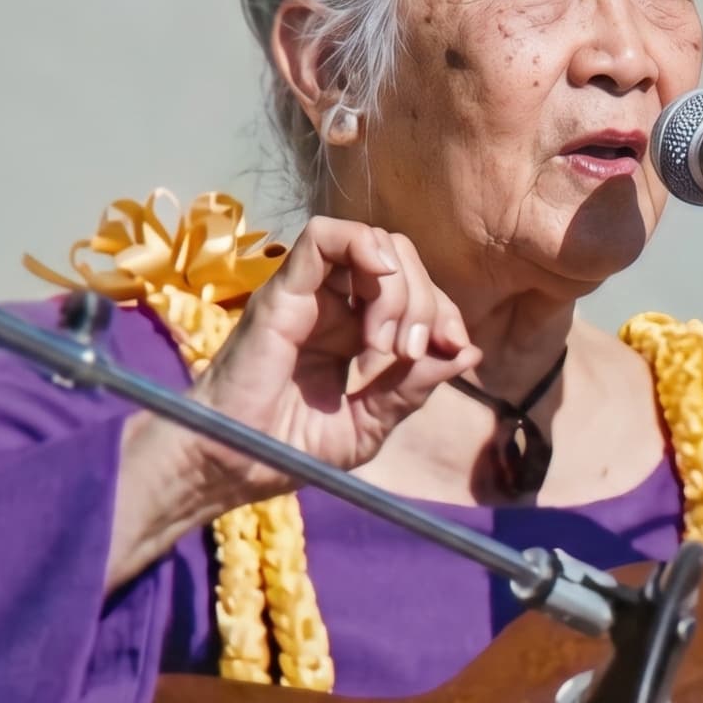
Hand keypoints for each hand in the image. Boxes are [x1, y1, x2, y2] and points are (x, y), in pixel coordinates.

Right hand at [174, 216, 480, 506]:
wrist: (233, 465)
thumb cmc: (290, 448)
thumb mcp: (371, 423)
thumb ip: (414, 387)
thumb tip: (469, 352)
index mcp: (355, 329)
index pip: (414, 288)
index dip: (445, 311)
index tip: (455, 349)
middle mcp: (333, 302)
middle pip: (400, 259)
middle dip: (428, 300)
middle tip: (413, 352)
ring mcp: (307, 292)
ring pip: (371, 242)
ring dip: (400, 288)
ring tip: (388, 346)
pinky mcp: (282, 289)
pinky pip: (323, 237)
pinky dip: (363, 251)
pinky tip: (376, 302)